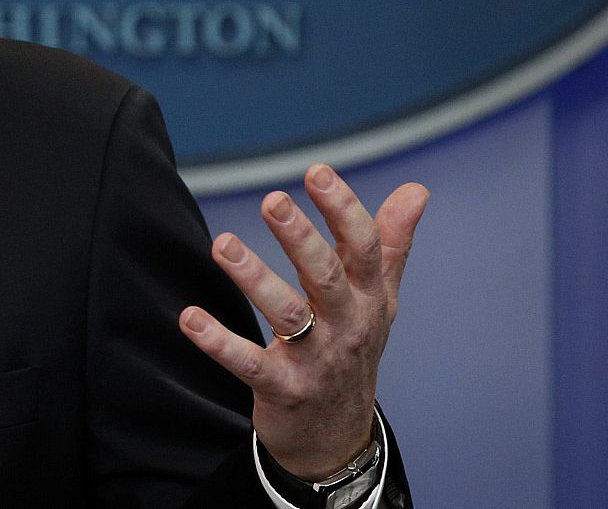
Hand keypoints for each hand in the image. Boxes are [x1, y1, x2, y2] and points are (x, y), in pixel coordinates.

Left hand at [177, 164, 428, 478]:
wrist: (337, 436)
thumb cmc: (354, 347)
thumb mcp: (378, 298)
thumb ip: (390, 242)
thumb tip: (417, 190)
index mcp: (368, 298)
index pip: (363, 248)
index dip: (344, 209)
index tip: (317, 171)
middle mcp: (347, 326)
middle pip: (326, 277)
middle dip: (300, 238)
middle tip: (272, 200)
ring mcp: (316, 360)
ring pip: (286, 315)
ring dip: (254, 278)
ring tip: (222, 244)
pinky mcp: (282, 388)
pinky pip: (249, 363)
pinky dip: (219, 342)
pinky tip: (190, 317)